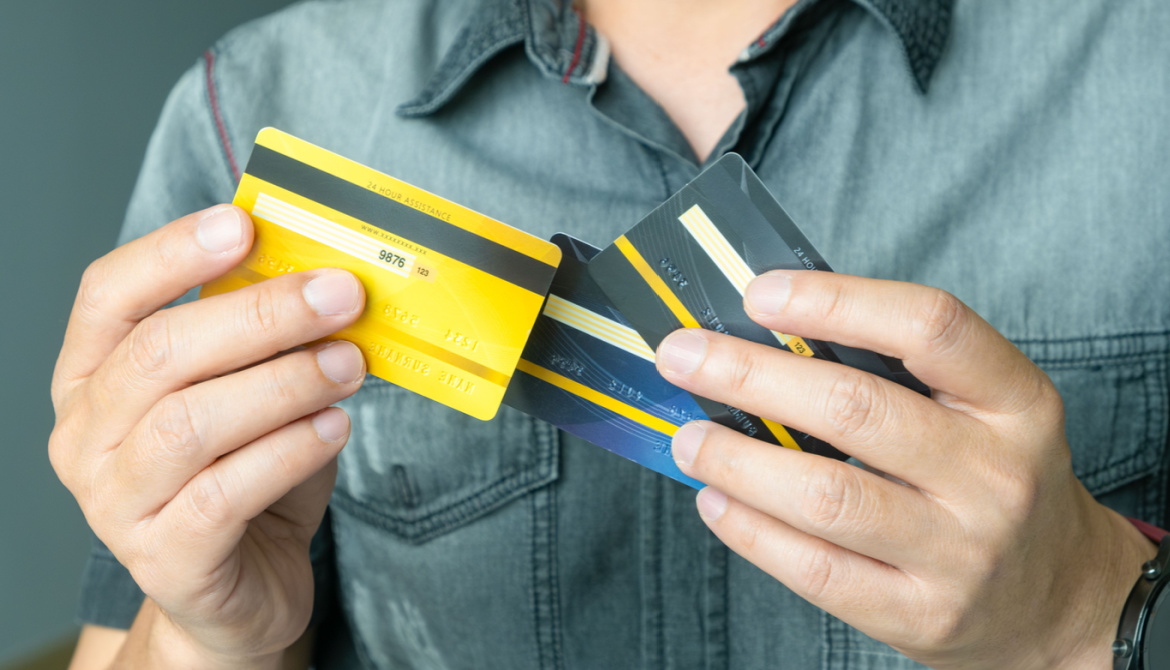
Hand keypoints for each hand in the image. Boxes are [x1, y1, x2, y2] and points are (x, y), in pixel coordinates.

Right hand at [49, 206, 365, 666]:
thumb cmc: (248, 477)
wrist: (242, 590)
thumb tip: (326, 276)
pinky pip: (225, 493)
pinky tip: (334, 427)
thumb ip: (266, 343)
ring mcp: (116, 504)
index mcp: (94, 378)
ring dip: (285, 382)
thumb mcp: (252, 395)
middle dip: (261, 315)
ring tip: (350, 363)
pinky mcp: (164, 560)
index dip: (172, 251)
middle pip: (160, 353)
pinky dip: (290, 450)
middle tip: (340, 295)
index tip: (244, 222)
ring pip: (191, 423)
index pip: (109, 295)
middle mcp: (86, 438)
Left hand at [655, 270, 1156, 668]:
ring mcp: (960, 551)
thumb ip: (896, 370)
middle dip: (750, 375)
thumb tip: (763, 333)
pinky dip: (749, 529)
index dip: (836, 301)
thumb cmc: (990, 480)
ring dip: (736, 459)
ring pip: (825, 496)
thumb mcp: (982, 410)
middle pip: (856, 409)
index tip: (758, 292)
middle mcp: (995, 474)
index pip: (929, 326)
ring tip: (688, 435)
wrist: (1058, 598)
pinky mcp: (919, 614)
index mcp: (1016, 401)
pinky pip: (815, 568)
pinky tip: (715, 499)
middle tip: (683, 356)